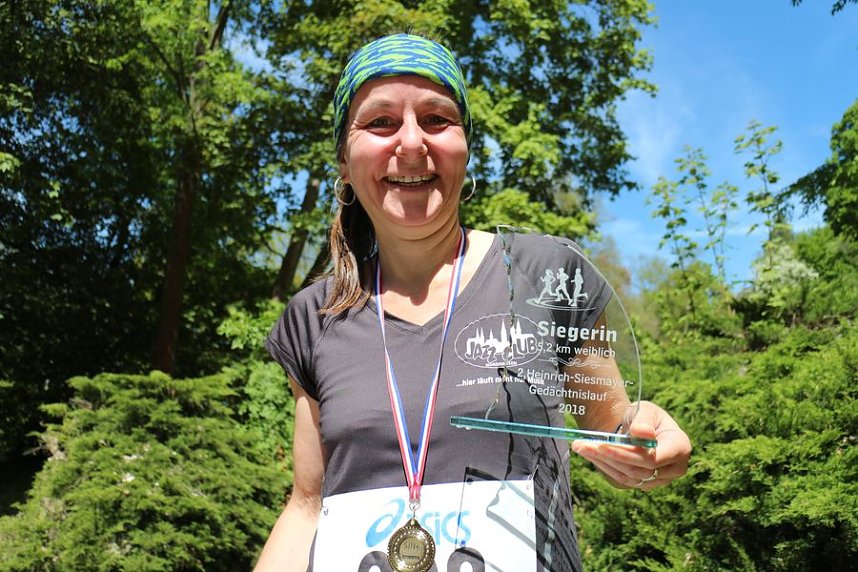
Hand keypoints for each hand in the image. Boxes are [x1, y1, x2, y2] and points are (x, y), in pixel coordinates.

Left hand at [571, 401, 691, 490]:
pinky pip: (622, 480)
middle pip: (639, 471)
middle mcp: (673, 469)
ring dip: (601, 463)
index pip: (653, 459)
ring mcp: (658, 480)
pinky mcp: (642, 485)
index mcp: (679, 447)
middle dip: (609, 457)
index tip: (602, 445)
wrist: (638, 429)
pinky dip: (603, 466)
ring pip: (628, 477)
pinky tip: (588, 453)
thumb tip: (642, 433)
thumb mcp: (645, 410)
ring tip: (580, 446)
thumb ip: (643, 420)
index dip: (627, 455)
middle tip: (582, 444)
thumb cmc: (643, 417)